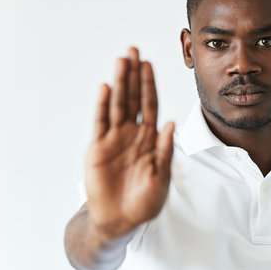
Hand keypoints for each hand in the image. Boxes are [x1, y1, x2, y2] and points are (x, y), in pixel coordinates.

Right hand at [85, 47, 174, 241]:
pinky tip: (105, 88)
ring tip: (120, 61)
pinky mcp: (98, 148)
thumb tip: (172, 123)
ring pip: (117, 104)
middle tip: (133, 50)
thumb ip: (165, 150)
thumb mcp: (161, 176)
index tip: (149, 64)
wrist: (120, 220)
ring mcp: (114, 139)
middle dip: (133, 74)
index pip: (150, 105)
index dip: (149, 85)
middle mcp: (132, 133)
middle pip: (133, 98)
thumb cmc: (144, 201)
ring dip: (119, 83)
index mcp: (149, 138)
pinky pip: (100, 123)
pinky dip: (102, 106)